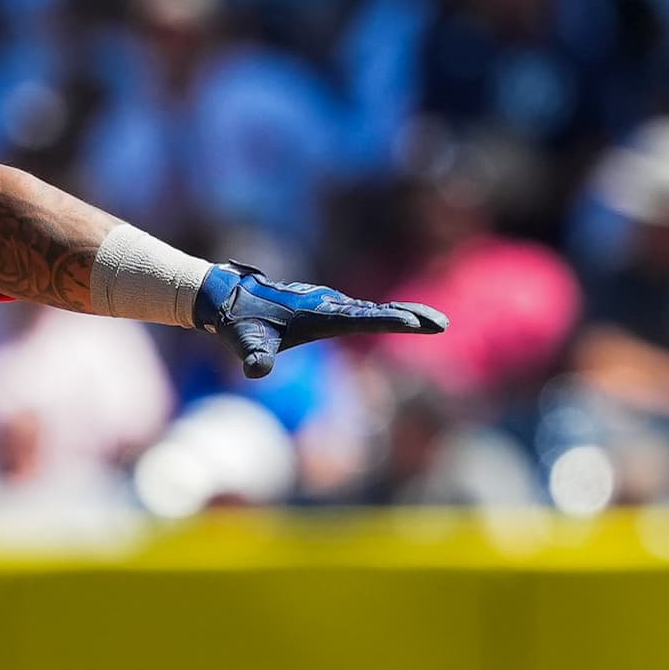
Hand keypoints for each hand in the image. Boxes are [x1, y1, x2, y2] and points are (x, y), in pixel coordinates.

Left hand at [194, 263, 447, 379]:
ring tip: (431, 321)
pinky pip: (360, 310)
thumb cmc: (238, 324)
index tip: (416, 322)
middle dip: (410, 316)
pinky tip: (398, 318)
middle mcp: (327, 305)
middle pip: (376, 311)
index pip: (362, 319)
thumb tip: (256, 371)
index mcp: (318, 314)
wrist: (227, 299)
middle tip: (441, 323)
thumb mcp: (244, 342)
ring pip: (371, 309)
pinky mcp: (322, 305)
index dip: (389, 320)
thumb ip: (254, 356)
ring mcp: (326, 304)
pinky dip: (384, 313)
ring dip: (402, 314)